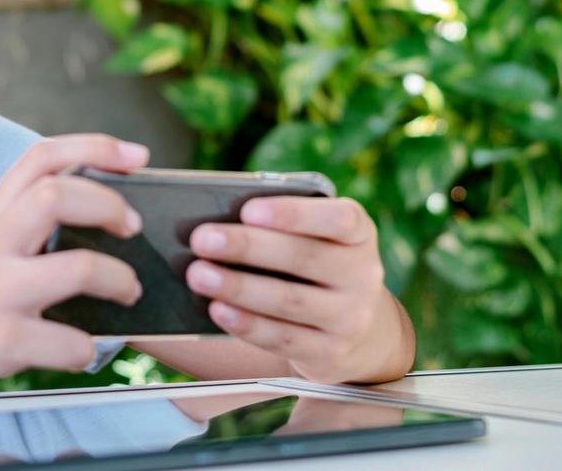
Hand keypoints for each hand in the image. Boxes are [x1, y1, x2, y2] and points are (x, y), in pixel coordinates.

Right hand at [0, 134, 149, 406]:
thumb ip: (20, 232)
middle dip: (109, 205)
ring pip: (78, 268)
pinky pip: (66, 342)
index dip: (95, 146)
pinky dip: (85, 348)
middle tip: (131, 226)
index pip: (41, 158)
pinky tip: (79, 349)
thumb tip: (96, 230)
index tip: (137, 155)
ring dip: (118, 280)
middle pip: (57, 194)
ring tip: (126, 290)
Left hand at [183, 196, 413, 383]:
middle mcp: (362, 274)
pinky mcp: (330, 352)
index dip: (293, 213)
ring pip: (290, 300)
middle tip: (202, 239)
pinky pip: (283, 338)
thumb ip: (281, 225)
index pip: (338, 219)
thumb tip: (221, 222)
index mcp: (359, 233)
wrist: (360, 328)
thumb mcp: (318, 237)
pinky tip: (218, 309)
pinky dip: (247, 324)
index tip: (248, 210)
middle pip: (305, 258)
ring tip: (199, 274)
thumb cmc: (319, 264)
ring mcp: (350, 317)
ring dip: (239, 288)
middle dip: (248, 247)